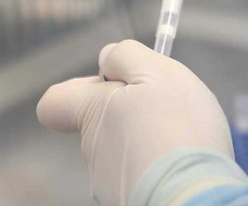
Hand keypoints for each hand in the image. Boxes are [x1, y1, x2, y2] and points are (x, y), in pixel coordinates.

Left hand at [37, 40, 232, 205]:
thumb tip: (107, 58)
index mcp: (92, 113)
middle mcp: (92, 150)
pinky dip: (158, 165)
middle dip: (130, 111)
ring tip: (181, 139)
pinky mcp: (130, 199)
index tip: (113, 83)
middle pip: (100, 121)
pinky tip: (182, 163)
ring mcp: (109, 181)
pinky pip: (140, 172)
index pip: (54, 102)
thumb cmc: (178, 132)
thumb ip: (126, 56)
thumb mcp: (157, 72)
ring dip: (147, 138)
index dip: (80, 87)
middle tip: (167, 108)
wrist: (193, 198)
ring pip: (123, 147)